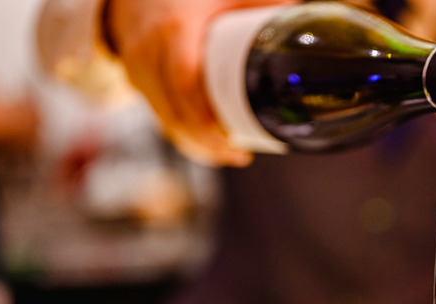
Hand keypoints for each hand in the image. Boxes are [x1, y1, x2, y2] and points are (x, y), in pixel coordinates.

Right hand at [104, 0, 298, 165]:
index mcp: (175, 30)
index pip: (186, 85)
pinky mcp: (137, 81)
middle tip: (239, 156)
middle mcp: (149, 53)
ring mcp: (139, 69)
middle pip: (175, 113)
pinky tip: (207, 148)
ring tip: (230, 156)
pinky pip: (159, 117)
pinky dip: (183, 136)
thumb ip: (259, 3)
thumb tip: (297, 19)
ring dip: (196, 146)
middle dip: (207, 143)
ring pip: (166, 121)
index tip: (231, 139)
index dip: (205, 119)